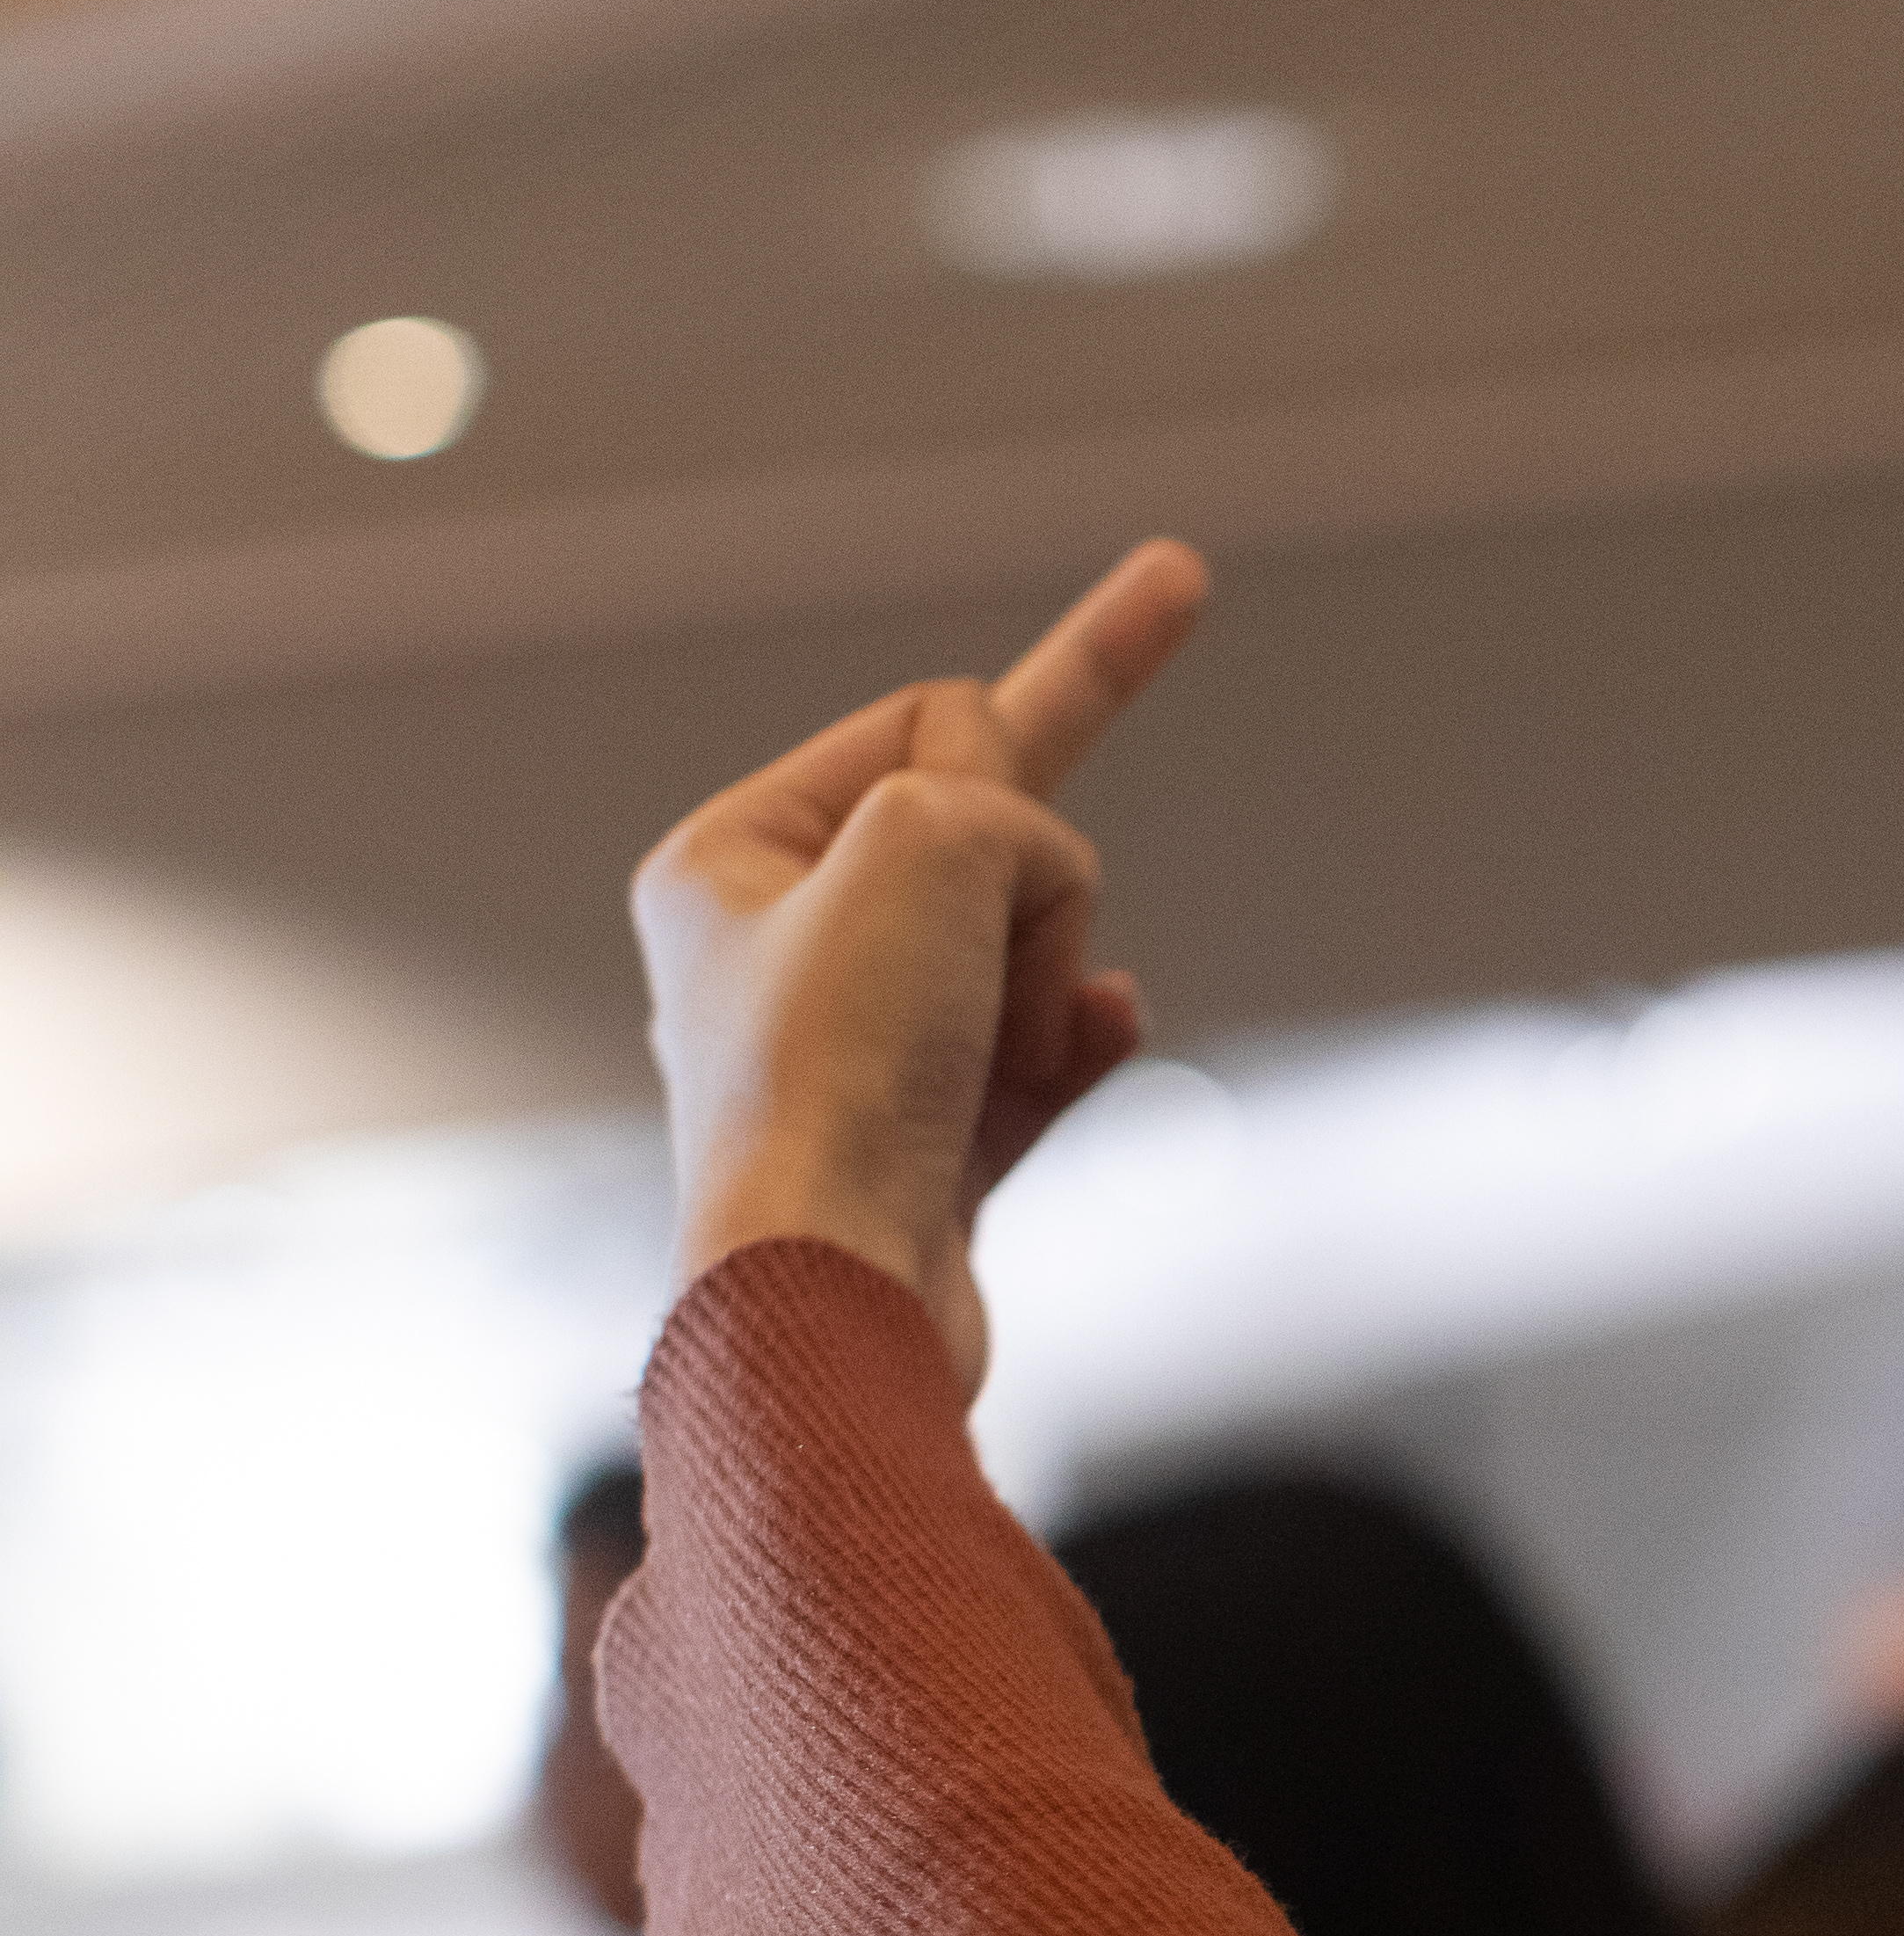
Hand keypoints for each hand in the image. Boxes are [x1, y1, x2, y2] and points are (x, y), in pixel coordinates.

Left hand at [634, 541, 1205, 1390]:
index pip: (932, 723)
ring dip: (1062, 981)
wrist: (837, 1294)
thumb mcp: (927, 839)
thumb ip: (996, 784)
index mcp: (730, 859)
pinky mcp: (930, 1138)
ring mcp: (860, 1048)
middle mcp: (780, 946)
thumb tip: (1031, 871)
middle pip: (986, 826)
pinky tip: (1091, 1048)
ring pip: (1037, 942)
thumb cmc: (842, 1073)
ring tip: (1004, 1060)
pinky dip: (1083, 1043)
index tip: (992, 836)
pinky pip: (1051, 1045)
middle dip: (1044, 861)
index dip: (1004, 764)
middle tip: (1142, 641)